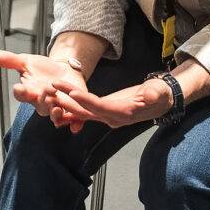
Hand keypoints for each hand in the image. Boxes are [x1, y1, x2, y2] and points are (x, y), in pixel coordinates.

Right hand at [0, 49, 91, 128]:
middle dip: (42, 100)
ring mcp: (58, 107)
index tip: (18, 88)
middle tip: (45, 89)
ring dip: (56, 114)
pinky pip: (73, 120)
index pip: (21, 95)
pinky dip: (75, 124)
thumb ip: (10, 60)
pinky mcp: (74, 109)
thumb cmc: (43, 68)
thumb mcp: (26, 61)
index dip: (20, 92)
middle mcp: (42, 103)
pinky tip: (75, 127)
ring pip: (55, 115)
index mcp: (29, 92)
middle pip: (40, 106)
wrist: (65, 69)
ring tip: (57, 108)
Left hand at [54, 77, 168, 129]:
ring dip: (66, 103)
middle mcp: (112, 117)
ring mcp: (107, 115)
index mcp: (124, 113)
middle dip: (68, 102)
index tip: (72, 93)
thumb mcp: (159, 92)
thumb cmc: (159, 95)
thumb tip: (152, 95)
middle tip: (52, 91)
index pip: (101, 107)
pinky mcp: (103, 110)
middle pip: (86, 111)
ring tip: (50, 93)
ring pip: (82, 112)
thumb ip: (154, 94)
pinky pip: (85, 111)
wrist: (160, 100)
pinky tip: (57, 102)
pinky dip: (71, 107)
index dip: (86, 101)